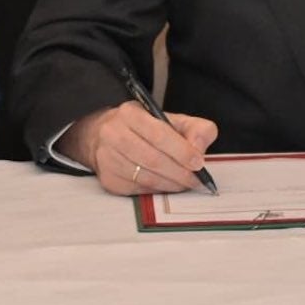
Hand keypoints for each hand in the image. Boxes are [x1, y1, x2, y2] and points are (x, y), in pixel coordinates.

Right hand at [62, 100, 217, 194]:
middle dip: (179, 173)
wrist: (105, 136)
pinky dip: (157, 190)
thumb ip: (195, 129)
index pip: (159, 134)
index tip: (198, 162)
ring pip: (146, 178)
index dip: (181, 151)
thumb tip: (199, 149)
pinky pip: (138, 190)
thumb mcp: (172, 120)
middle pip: (152, 159)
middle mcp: (113, 133)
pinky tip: (166, 185)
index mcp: (130, 113)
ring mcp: (107, 158)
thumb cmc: (145, 129)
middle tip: (196, 180)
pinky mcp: (108, 178)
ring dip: (170, 184)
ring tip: (184, 184)